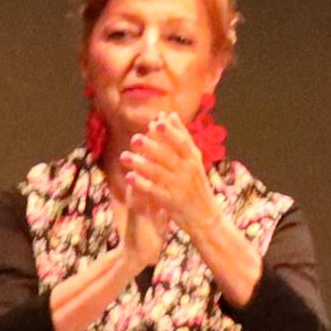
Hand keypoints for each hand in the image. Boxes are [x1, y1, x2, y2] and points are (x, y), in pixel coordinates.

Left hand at [115, 113, 230, 257]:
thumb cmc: (196, 183)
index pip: (182, 142)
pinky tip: (129, 177)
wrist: (206, 216)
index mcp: (193, 159)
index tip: (157, 122)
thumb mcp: (193, 159)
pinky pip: (155, 191)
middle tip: (135, 139)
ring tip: (124, 156)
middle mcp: (188, 171)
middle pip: (169, 157)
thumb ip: (182, 137)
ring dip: (140, 164)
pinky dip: (142, 184)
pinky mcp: (172, 202)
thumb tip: (170, 114)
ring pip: (159, 173)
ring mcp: (180, 187)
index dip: (170, 132)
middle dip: (151, 147)